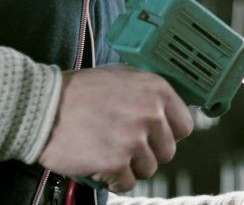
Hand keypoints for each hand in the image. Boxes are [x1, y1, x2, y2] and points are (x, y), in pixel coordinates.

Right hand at [38, 65, 193, 191]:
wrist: (43, 107)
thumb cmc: (79, 91)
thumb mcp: (123, 77)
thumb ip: (150, 93)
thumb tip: (169, 110)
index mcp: (157, 90)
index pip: (184, 125)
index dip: (169, 135)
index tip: (156, 137)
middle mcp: (151, 113)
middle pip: (168, 151)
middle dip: (148, 152)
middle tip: (125, 145)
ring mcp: (134, 139)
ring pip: (149, 169)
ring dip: (131, 166)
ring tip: (110, 151)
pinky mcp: (116, 162)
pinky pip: (128, 183)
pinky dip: (114, 179)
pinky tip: (100, 163)